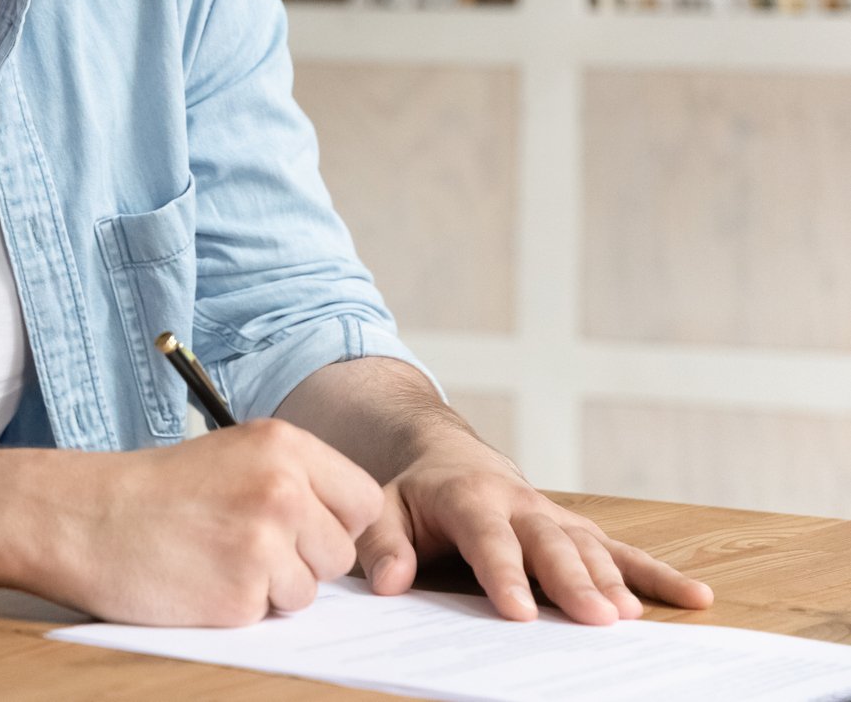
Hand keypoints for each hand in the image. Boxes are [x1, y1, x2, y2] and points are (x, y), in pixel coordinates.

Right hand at [15, 419, 383, 625]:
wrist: (81, 517)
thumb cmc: (151, 491)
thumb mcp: (230, 455)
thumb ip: (293, 480)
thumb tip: (347, 529)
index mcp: (284, 445)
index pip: (363, 501)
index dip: (335, 522)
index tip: (298, 526)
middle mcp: (282, 489)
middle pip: (341, 552)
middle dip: (303, 559)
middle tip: (242, 543)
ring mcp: (263, 543)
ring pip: (310, 590)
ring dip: (271, 586)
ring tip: (215, 558)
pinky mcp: (241, 593)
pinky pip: (269, 614)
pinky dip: (238, 606)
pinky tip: (199, 578)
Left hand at [358, 437, 714, 623]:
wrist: (448, 456)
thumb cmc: (415, 493)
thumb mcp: (383, 507)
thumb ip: (384, 544)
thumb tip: (390, 583)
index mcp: (469, 497)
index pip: (489, 538)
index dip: (504, 574)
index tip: (520, 612)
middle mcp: (520, 504)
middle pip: (551, 544)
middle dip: (574, 581)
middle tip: (597, 619)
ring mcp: (554, 516)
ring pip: (590, 547)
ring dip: (614, 581)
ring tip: (631, 617)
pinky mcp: (578, 529)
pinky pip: (621, 550)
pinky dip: (656, 573)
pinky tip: (694, 596)